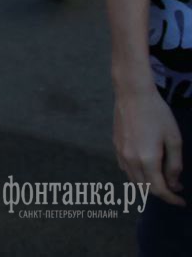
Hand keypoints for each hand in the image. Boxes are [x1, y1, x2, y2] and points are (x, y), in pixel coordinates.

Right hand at [114, 87, 184, 205]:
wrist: (132, 95)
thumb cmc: (157, 114)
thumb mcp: (174, 139)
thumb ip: (175, 164)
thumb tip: (174, 183)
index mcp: (147, 160)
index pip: (159, 189)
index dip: (171, 198)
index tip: (181, 201)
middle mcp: (131, 160)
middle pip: (144, 188)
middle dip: (160, 193)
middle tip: (175, 189)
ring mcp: (120, 153)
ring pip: (133, 180)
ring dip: (147, 185)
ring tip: (162, 179)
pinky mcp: (115, 146)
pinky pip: (125, 169)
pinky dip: (136, 175)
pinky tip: (145, 167)